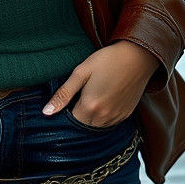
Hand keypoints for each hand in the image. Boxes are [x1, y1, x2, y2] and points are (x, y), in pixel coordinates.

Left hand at [42, 41, 160, 126]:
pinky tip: (104, 98)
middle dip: (78, 115)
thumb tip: (46, 112)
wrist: (138, 56)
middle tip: (80, 95)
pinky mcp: (127, 115)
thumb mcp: (81, 72)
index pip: (70, 122)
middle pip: (83, 126)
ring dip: (91, 117)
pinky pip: (110, 122)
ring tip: (93, 95)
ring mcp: (117, 117)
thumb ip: (63, 94)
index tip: (67, 100)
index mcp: (90, 107)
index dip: (65, 112)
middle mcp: (104, 117)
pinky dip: (104, 115)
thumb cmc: (107, 60)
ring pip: (97, 126)